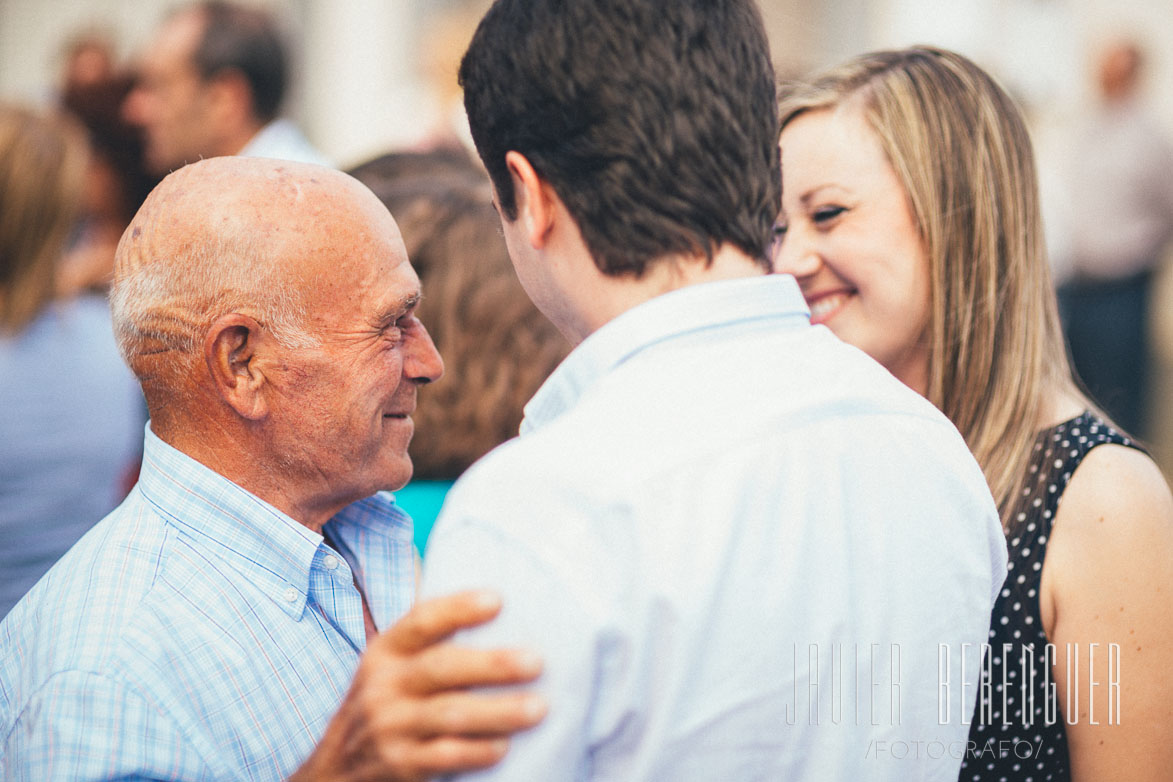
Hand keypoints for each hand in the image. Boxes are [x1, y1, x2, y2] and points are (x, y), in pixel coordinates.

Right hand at [290, 590, 545, 781]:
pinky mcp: (398, 764)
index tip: (497, 600)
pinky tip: (503, 747)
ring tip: (538, 707)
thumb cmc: (387, 706)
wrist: (336, 770)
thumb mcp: (392, 669)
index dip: (457, 609)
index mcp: (386, 652)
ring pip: (449, 714)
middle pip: (442, 667)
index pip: (421, 621)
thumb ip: (430, 646)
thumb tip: (501, 610)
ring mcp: (389, 726)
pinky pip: (444, 756)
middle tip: (537, 662)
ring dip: (498, 711)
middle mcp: (384, 685)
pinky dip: (476, 751)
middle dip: (492, 664)